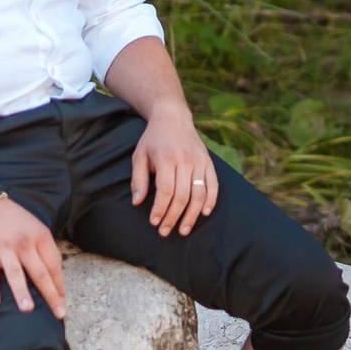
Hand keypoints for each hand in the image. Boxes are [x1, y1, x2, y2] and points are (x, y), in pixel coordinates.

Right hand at [0, 196, 66, 317]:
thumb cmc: (12, 218)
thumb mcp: (34, 227)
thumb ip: (43, 248)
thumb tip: (54, 275)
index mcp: (40, 236)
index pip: (54, 265)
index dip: (60, 285)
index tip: (63, 301)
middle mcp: (24, 243)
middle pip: (41, 273)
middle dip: (51, 295)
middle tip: (58, 313)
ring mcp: (4, 248)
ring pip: (16, 274)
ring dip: (22, 293)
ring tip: (29, 310)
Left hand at [133, 106, 218, 236]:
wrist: (173, 118)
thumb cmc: (153, 140)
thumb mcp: (139, 156)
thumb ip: (138, 179)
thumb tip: (137, 202)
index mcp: (166, 159)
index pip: (166, 191)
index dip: (160, 209)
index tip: (154, 222)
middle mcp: (185, 161)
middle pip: (183, 196)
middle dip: (173, 217)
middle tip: (165, 231)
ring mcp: (199, 162)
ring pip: (199, 194)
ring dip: (192, 215)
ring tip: (184, 229)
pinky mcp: (208, 162)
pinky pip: (213, 185)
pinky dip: (211, 200)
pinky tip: (204, 213)